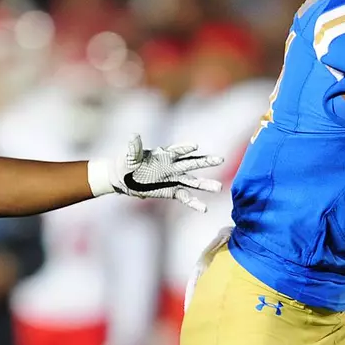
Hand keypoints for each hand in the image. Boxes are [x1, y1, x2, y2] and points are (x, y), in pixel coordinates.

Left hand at [91, 135, 222, 211]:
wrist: (123, 178)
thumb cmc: (127, 164)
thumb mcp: (130, 157)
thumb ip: (134, 148)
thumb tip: (133, 136)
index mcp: (164, 155)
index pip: (177, 150)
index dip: (185, 148)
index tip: (195, 146)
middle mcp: (172, 166)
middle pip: (192, 163)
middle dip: (206, 161)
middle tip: (220, 159)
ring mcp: (173, 179)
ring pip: (193, 181)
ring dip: (205, 184)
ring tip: (219, 187)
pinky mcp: (171, 191)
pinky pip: (185, 197)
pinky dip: (194, 203)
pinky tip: (204, 208)